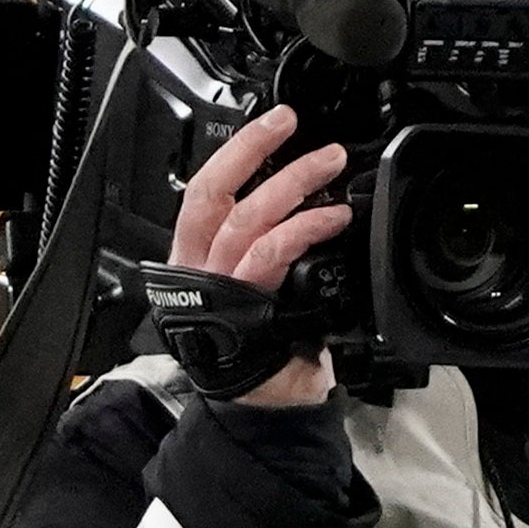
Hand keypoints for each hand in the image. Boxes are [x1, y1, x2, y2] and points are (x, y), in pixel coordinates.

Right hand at [170, 107, 349, 408]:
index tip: (271, 124)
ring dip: (292, 183)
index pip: (208, 188)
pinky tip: (332, 218)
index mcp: (196, 253)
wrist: (264, 403)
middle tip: (293, 124)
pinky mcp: (245, 302)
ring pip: (247, 215)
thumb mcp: (263, 286)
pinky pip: (271, 253)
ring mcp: (220, 282)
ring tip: (329, 162)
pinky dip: (303, 229)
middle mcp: (199, 263)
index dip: (237, 152)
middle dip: (255, 149)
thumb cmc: (264, 348)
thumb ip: (271, 248)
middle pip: (217, 190)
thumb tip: (310, 208)